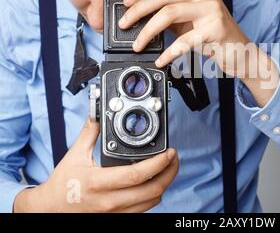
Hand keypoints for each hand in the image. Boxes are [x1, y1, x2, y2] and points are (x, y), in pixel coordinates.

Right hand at [13, 119, 177, 212]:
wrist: (50, 210)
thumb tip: (97, 116)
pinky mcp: (117, 219)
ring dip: (164, 184)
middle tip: (173, 158)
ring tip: (166, 169)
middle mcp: (110, 201)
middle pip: (152, 190)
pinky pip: (144, 209)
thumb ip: (89, 134)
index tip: (169, 152)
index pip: (137, 175)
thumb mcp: (74, 156)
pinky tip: (152, 183)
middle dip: (169, 173)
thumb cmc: (62, 185)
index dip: (158, 163)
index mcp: (99, 183)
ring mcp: (115, 213)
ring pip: (152, 201)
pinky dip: (152, 196)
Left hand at [119, 0, 250, 76]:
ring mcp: (212, 10)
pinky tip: (160, 60)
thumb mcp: (189, 23)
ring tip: (137, 44)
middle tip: (123, 23)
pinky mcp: (216, 29)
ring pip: (169, 13)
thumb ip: (169, 16)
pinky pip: (185, 40)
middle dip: (138, 10)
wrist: (242, 55)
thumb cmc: (214, 40)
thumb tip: (139, 16)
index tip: (125, 5)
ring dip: (148, 30)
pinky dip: (169, 52)